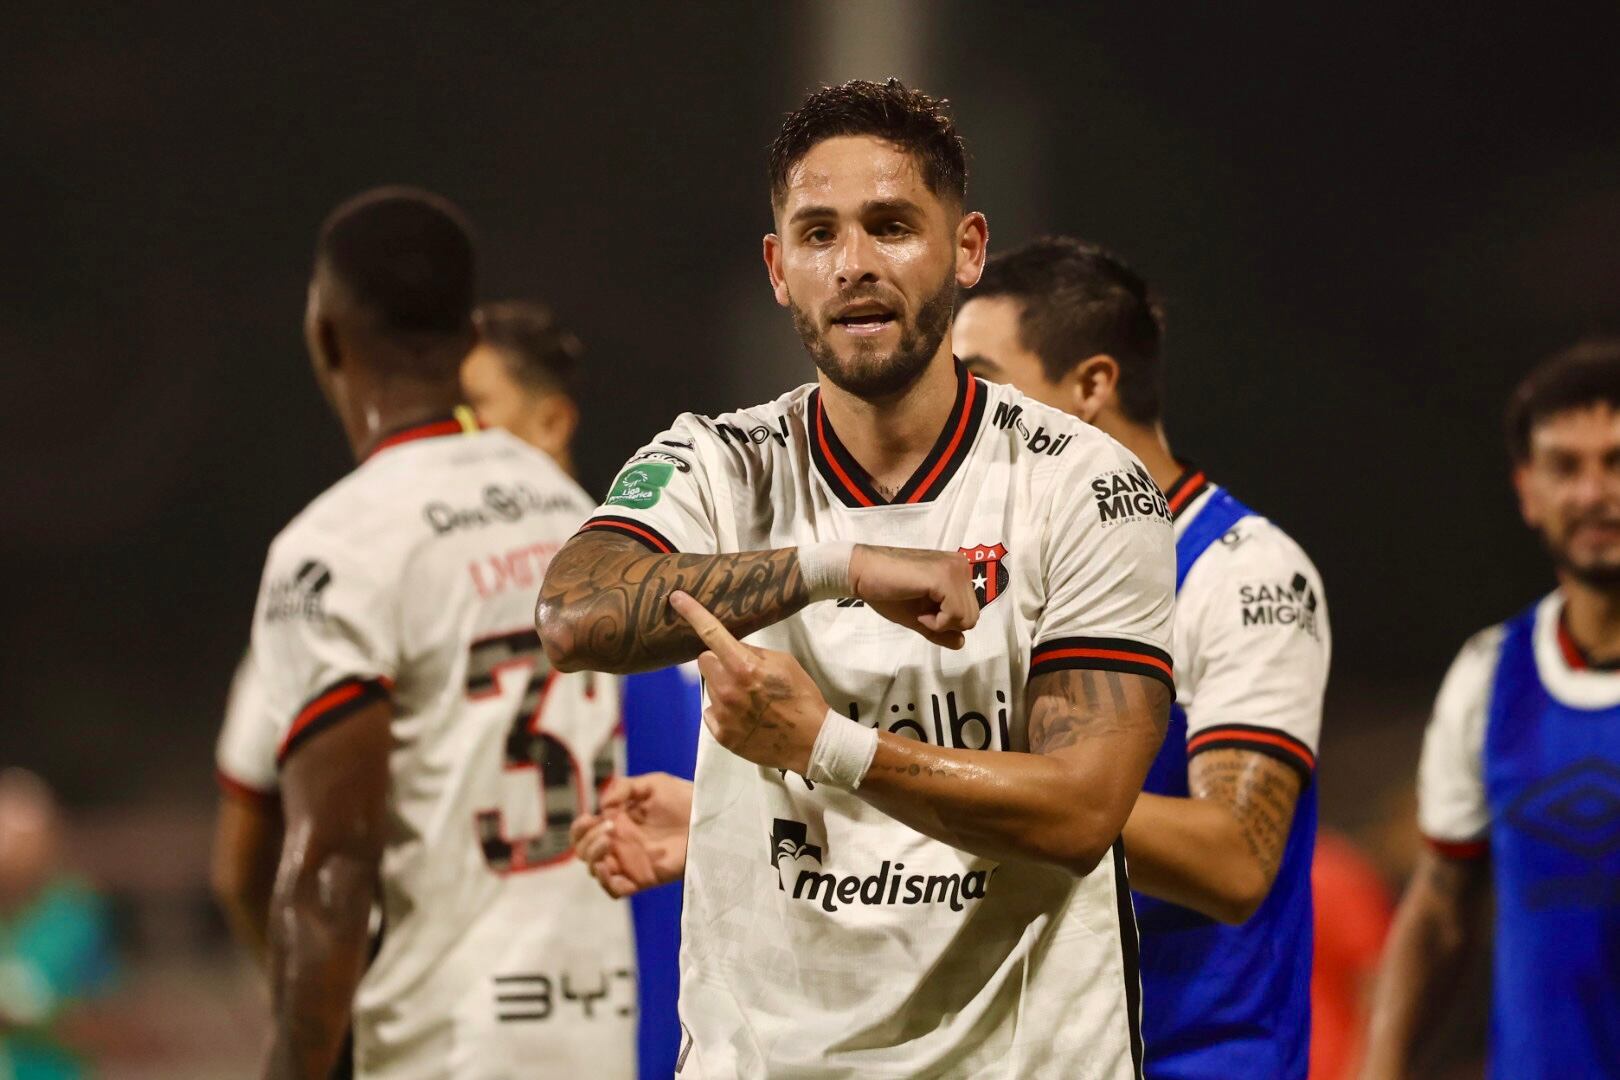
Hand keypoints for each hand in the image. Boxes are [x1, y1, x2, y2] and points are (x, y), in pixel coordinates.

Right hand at [571, 773, 693, 897]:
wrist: (706, 818)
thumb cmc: (681, 798)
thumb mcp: (652, 784)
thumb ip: (624, 788)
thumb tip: (602, 806)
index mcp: (616, 823)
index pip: (584, 832)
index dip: (579, 829)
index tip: (589, 818)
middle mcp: (619, 845)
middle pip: (585, 854)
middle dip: (587, 843)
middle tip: (608, 829)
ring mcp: (630, 863)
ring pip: (597, 873)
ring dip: (594, 862)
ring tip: (608, 846)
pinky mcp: (644, 878)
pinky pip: (617, 891)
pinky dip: (609, 884)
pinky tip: (612, 870)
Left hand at [670, 591, 828, 771]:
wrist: (812, 742)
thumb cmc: (802, 698)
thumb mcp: (785, 663)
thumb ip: (754, 652)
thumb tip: (733, 646)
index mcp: (744, 667)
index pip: (711, 633)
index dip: (692, 613)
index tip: (676, 598)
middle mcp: (727, 690)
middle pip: (704, 661)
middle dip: (718, 660)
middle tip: (741, 671)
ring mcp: (722, 715)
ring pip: (709, 687)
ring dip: (723, 687)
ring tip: (750, 699)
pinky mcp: (721, 735)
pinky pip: (711, 712)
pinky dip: (723, 712)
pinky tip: (745, 717)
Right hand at [848, 545, 979, 648]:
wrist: (862, 572)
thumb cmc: (887, 590)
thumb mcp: (919, 616)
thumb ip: (941, 629)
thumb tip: (961, 642)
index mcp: (957, 571)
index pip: (970, 611)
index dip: (946, 621)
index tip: (922, 611)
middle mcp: (961, 566)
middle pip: (972, 616)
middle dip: (945, 624)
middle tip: (920, 612)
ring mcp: (954, 570)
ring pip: (967, 618)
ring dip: (940, 623)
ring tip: (918, 610)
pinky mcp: (943, 578)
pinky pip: (954, 615)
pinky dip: (936, 623)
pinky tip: (918, 613)